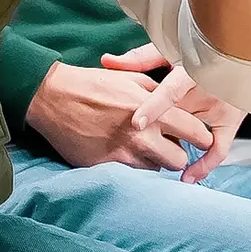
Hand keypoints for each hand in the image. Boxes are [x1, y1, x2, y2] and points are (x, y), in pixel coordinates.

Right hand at [25, 60, 213, 171]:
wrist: (51, 96)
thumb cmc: (89, 83)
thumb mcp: (128, 78)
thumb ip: (156, 92)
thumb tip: (174, 103)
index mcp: (152, 111)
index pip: (197, 134)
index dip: (199, 136)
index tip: (196, 136)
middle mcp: (142, 136)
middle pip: (180, 159)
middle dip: (175, 152)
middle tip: (163, 142)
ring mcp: (124, 154)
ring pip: (156, 168)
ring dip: (152, 159)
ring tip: (137, 145)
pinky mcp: (106, 165)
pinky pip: (131, 173)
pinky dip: (130, 163)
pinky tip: (118, 149)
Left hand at [102, 43, 246, 182]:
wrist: (236, 55)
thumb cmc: (199, 49)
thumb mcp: (169, 49)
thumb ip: (139, 58)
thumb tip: (107, 61)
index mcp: (191, 72)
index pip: (171, 93)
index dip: (154, 109)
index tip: (136, 124)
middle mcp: (208, 92)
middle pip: (178, 118)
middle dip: (158, 131)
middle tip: (131, 142)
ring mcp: (220, 109)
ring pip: (193, 134)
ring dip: (175, 147)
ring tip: (154, 160)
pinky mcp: (231, 122)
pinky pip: (219, 149)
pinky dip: (204, 164)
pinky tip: (187, 176)